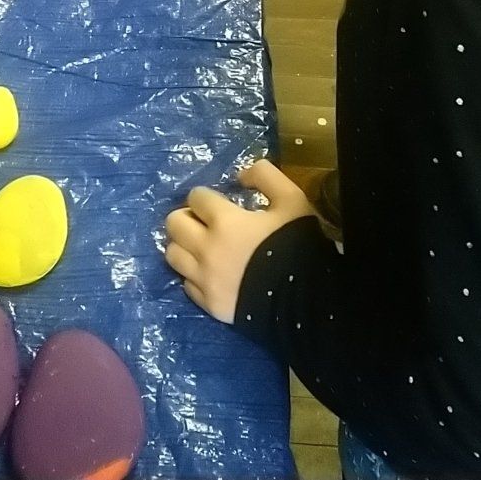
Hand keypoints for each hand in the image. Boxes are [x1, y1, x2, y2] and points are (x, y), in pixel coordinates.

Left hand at [163, 160, 313, 322]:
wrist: (307, 299)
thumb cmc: (298, 246)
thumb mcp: (292, 200)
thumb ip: (266, 177)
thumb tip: (241, 175)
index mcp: (225, 221)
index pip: (196, 197)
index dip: (205, 197)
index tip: (215, 203)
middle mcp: (207, 249)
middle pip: (173, 224)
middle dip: (186, 217)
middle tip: (203, 223)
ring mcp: (205, 280)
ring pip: (172, 255)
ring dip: (184, 247)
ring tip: (202, 248)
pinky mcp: (209, 304)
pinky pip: (186, 285)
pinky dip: (194, 276)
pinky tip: (212, 274)